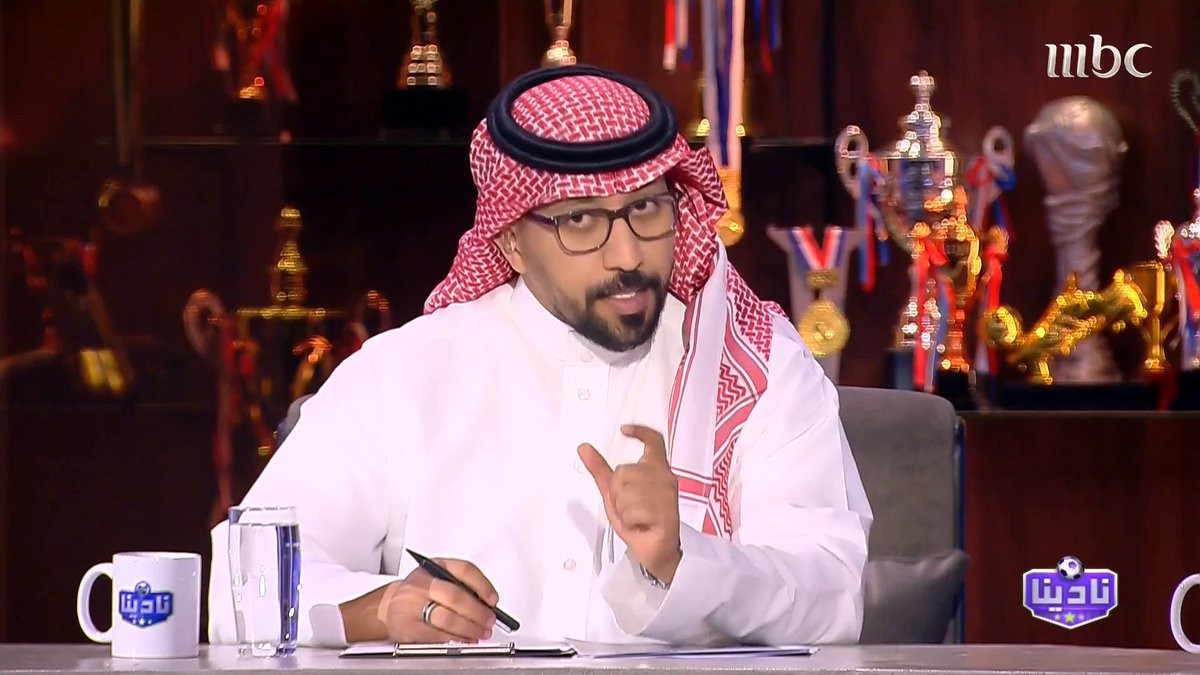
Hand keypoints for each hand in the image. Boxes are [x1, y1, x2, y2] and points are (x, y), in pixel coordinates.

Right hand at [375, 559, 498, 643]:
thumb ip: (460, 587)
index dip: (482, 585)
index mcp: (433, 567)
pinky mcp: (407, 627)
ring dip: (469, 629)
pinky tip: (463, 640)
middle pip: (456, 596)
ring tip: (480, 633)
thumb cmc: (419, 594)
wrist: (388, 607)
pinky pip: (435, 635)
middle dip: (478, 612)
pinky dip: (453, 640)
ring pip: (447, 618)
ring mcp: (412, 605)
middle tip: (489, 621)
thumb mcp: (437, 579)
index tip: (493, 600)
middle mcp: (421, 583)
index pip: (463, 569)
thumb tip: (487, 604)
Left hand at [578, 425, 681, 583]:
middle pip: (624, 471)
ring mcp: (667, 494)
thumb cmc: (639, 521)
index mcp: (656, 470)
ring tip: (636, 517)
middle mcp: (665, 478)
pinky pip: (632, 510)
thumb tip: (583, 448)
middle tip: (629, 507)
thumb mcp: (614, 494)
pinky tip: (641, 525)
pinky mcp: (666, 512)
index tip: (625, 430)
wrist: (655, 551)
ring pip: (626, 491)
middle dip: (617, 493)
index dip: (640, 431)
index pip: (654, 441)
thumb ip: (600, 470)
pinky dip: (630, 521)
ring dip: (623, 510)